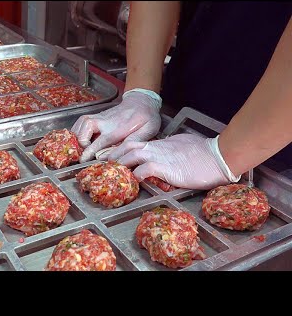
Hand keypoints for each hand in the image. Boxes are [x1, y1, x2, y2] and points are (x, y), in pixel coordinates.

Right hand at [71, 89, 161, 161]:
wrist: (142, 100)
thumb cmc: (146, 117)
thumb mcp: (148, 130)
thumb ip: (134, 141)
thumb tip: (117, 155)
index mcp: (117, 128)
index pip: (99, 140)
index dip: (89, 151)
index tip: (83, 159)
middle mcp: (105, 121)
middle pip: (85, 127)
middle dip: (80, 140)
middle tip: (82, 152)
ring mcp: (100, 116)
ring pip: (81, 123)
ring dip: (76, 135)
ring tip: (78, 146)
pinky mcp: (98, 115)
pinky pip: (82, 121)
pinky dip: (77, 129)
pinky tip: (78, 138)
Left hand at [108, 134, 240, 189]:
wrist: (219, 156)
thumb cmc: (205, 154)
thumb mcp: (183, 146)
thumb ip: (171, 149)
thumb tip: (167, 153)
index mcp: (161, 143)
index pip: (137, 143)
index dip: (123, 148)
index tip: (114, 154)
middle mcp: (157, 147)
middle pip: (128, 145)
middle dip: (115, 153)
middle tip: (105, 162)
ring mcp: (159, 156)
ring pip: (131, 154)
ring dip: (120, 162)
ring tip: (112, 171)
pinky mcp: (164, 167)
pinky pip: (144, 169)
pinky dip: (135, 174)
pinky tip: (132, 180)